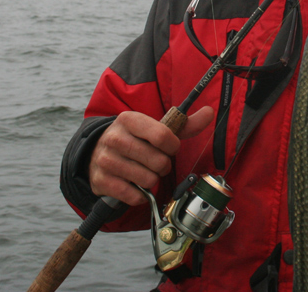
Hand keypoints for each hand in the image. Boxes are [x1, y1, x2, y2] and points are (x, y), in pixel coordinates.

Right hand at [88, 106, 213, 205]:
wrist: (97, 152)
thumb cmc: (135, 139)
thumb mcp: (156, 127)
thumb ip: (185, 123)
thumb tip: (210, 111)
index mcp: (129, 120)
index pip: (163, 135)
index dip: (173, 146)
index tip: (170, 147)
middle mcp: (114, 138)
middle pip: (158, 161)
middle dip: (163, 165)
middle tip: (155, 162)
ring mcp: (105, 160)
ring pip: (148, 180)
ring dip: (152, 180)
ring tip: (144, 172)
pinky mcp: (101, 181)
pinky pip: (134, 196)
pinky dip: (140, 195)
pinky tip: (135, 185)